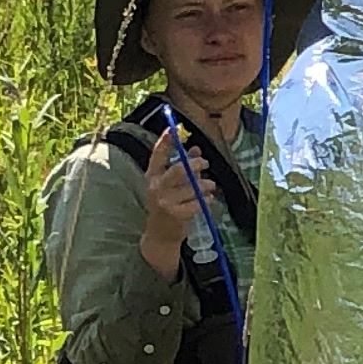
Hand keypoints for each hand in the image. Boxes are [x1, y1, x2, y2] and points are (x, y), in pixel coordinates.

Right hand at [139, 127, 214, 274]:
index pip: (157, 156)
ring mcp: (165, 202)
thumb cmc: (168, 204)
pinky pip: (197, 202)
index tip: (172, 129)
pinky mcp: (176, 214)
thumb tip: (196, 150)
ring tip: (210, 186)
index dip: (164, 142)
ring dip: (206, 185)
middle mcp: (156, 187)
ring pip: (192, 186)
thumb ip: (183, 167)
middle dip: (195, 164)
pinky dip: (206, 199)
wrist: (161, 234)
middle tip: (205, 164)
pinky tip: (208, 200)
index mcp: (152, 177)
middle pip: (179, 169)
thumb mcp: (170, 185)